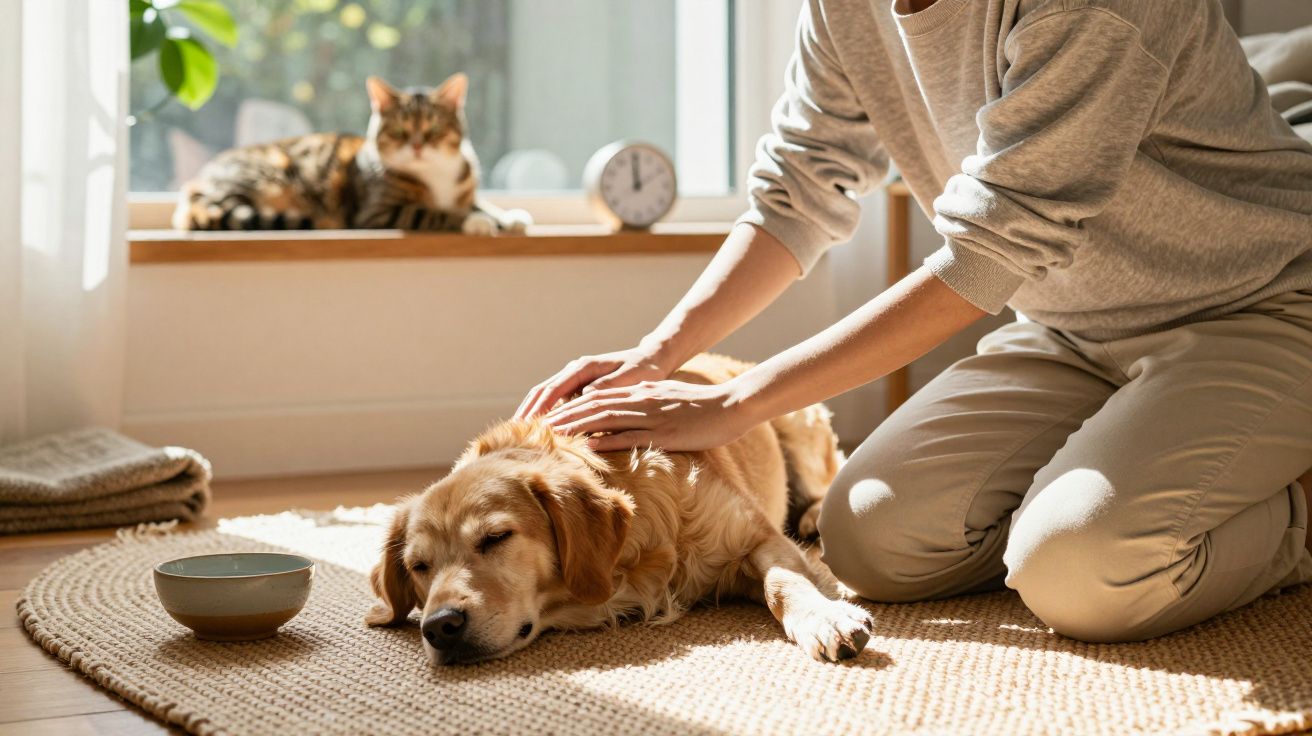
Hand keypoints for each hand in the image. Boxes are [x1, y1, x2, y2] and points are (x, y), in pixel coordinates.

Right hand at [515, 347, 672, 419]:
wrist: (651, 360)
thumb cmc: (643, 370)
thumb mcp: (628, 377)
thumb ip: (606, 386)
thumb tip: (584, 396)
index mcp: (583, 367)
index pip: (553, 390)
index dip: (539, 409)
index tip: (527, 425)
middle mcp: (574, 370)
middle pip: (542, 391)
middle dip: (526, 411)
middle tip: (512, 432)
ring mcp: (574, 377)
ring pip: (544, 394)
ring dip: (531, 411)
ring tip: (518, 431)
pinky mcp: (578, 385)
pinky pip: (554, 399)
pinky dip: (543, 412)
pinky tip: (537, 427)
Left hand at [543, 378, 754, 452]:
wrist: (733, 405)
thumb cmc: (704, 407)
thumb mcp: (668, 400)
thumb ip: (646, 405)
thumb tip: (626, 417)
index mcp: (641, 393)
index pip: (597, 397)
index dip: (571, 406)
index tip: (549, 416)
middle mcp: (641, 400)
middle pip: (593, 405)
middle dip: (564, 416)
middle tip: (537, 426)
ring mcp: (651, 416)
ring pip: (605, 418)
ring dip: (576, 427)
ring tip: (552, 435)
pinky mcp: (664, 432)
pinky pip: (629, 436)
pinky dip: (605, 441)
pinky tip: (587, 448)